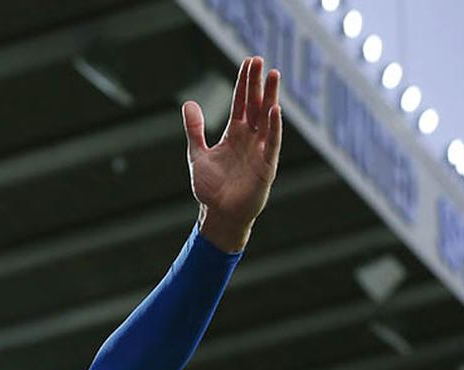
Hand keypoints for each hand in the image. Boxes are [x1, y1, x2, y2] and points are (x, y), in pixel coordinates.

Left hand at [183, 56, 283, 252]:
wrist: (219, 214)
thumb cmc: (211, 188)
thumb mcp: (197, 154)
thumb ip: (195, 129)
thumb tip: (189, 103)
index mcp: (235, 134)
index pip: (241, 102)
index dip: (244, 83)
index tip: (248, 62)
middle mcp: (250, 138)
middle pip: (255, 105)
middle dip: (257, 83)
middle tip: (259, 61)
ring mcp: (260, 150)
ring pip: (267, 118)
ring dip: (270, 97)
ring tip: (273, 75)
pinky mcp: (266, 166)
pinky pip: (272, 143)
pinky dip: (273, 127)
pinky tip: (274, 110)